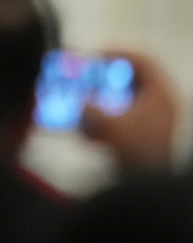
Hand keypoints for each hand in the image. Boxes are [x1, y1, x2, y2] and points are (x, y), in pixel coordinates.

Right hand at [80, 49, 178, 171]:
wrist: (148, 189)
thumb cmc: (136, 152)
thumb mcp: (110, 125)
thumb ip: (91, 108)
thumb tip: (80, 101)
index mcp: (162, 95)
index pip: (143, 61)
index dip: (117, 53)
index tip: (94, 54)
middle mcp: (163, 105)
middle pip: (133, 81)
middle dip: (106, 80)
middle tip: (85, 79)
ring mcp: (156, 123)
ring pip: (126, 102)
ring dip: (102, 102)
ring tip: (82, 104)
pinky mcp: (146, 139)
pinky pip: (124, 122)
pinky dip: (105, 122)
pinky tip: (87, 132)